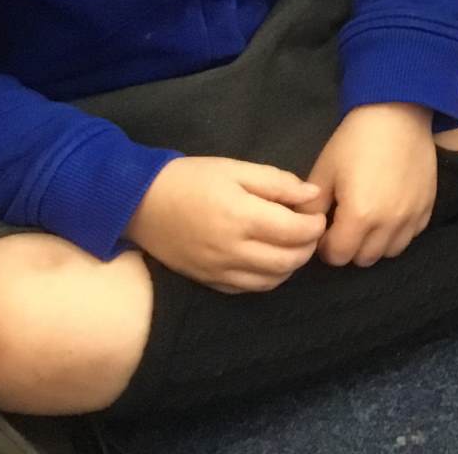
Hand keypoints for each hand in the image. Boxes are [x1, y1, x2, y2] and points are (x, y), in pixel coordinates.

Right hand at [126, 157, 325, 293]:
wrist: (139, 203)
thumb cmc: (191, 179)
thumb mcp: (236, 168)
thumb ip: (277, 182)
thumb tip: (312, 194)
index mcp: (242, 218)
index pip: (295, 232)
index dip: (315, 226)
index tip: (318, 215)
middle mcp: (232, 251)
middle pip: (288, 261)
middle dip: (308, 247)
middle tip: (310, 231)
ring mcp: (219, 271)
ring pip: (271, 281)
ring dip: (290, 266)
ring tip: (292, 245)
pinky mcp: (207, 282)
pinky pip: (247, 289)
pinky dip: (267, 279)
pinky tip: (268, 260)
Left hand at [300, 103, 438, 267]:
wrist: (398, 113)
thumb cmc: (355, 141)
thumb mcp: (324, 171)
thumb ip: (311, 208)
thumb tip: (306, 230)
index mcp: (359, 216)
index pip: (337, 256)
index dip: (325, 246)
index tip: (325, 228)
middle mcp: (388, 223)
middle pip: (363, 259)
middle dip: (350, 247)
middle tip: (344, 224)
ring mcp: (412, 216)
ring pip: (390, 252)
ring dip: (375, 243)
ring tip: (368, 220)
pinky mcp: (428, 206)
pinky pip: (411, 235)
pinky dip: (398, 232)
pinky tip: (389, 211)